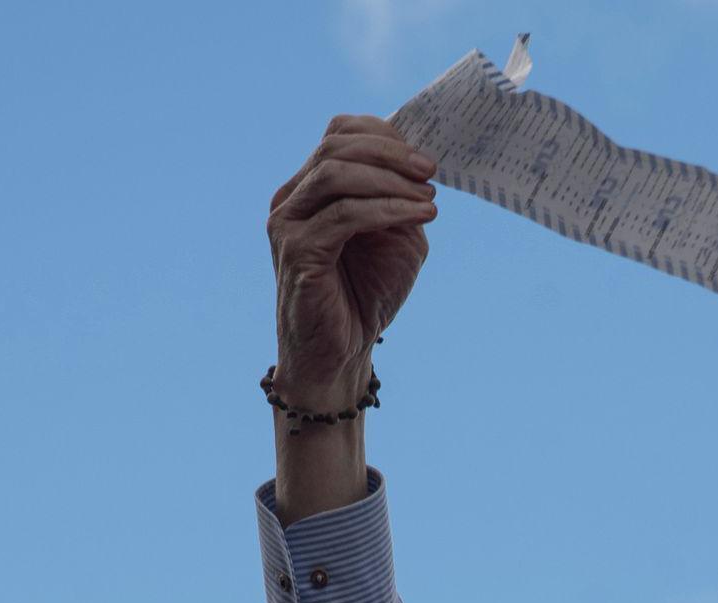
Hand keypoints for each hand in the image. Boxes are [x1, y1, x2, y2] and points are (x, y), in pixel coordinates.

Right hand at [268, 118, 436, 406]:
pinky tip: (418, 215)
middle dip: (390, 153)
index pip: (339, 135)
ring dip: (390, 179)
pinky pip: (344, 215)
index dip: (383, 136)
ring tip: (427, 198)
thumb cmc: (365, 296)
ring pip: (335, 174)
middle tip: (429, 173)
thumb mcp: (394, 238)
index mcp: (310, 188)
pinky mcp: (297, 251)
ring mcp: (288, 223)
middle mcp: (292, 199)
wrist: (340, 353)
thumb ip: (399, 200)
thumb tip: (418, 168)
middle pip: (336, 146)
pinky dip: (387, 209)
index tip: (425, 162)